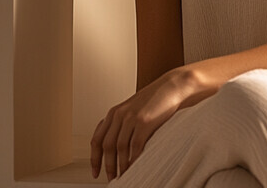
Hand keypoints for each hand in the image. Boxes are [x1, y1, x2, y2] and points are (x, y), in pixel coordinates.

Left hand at [90, 67, 202, 181]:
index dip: (94, 158)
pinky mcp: (144, 121)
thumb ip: (123, 125)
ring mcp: (131, 117)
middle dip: (108, 166)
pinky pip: (135, 146)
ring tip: (124, 178)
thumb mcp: (132, 111)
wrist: (171, 87)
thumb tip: (118, 150)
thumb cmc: (155, 101)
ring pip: (119, 148)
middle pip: (106, 145)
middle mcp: (119, 114)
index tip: (96, 172)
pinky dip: (134, 160)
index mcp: (114, 113)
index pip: (96, 138)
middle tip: (112, 180)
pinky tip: (136, 168)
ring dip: (121, 166)